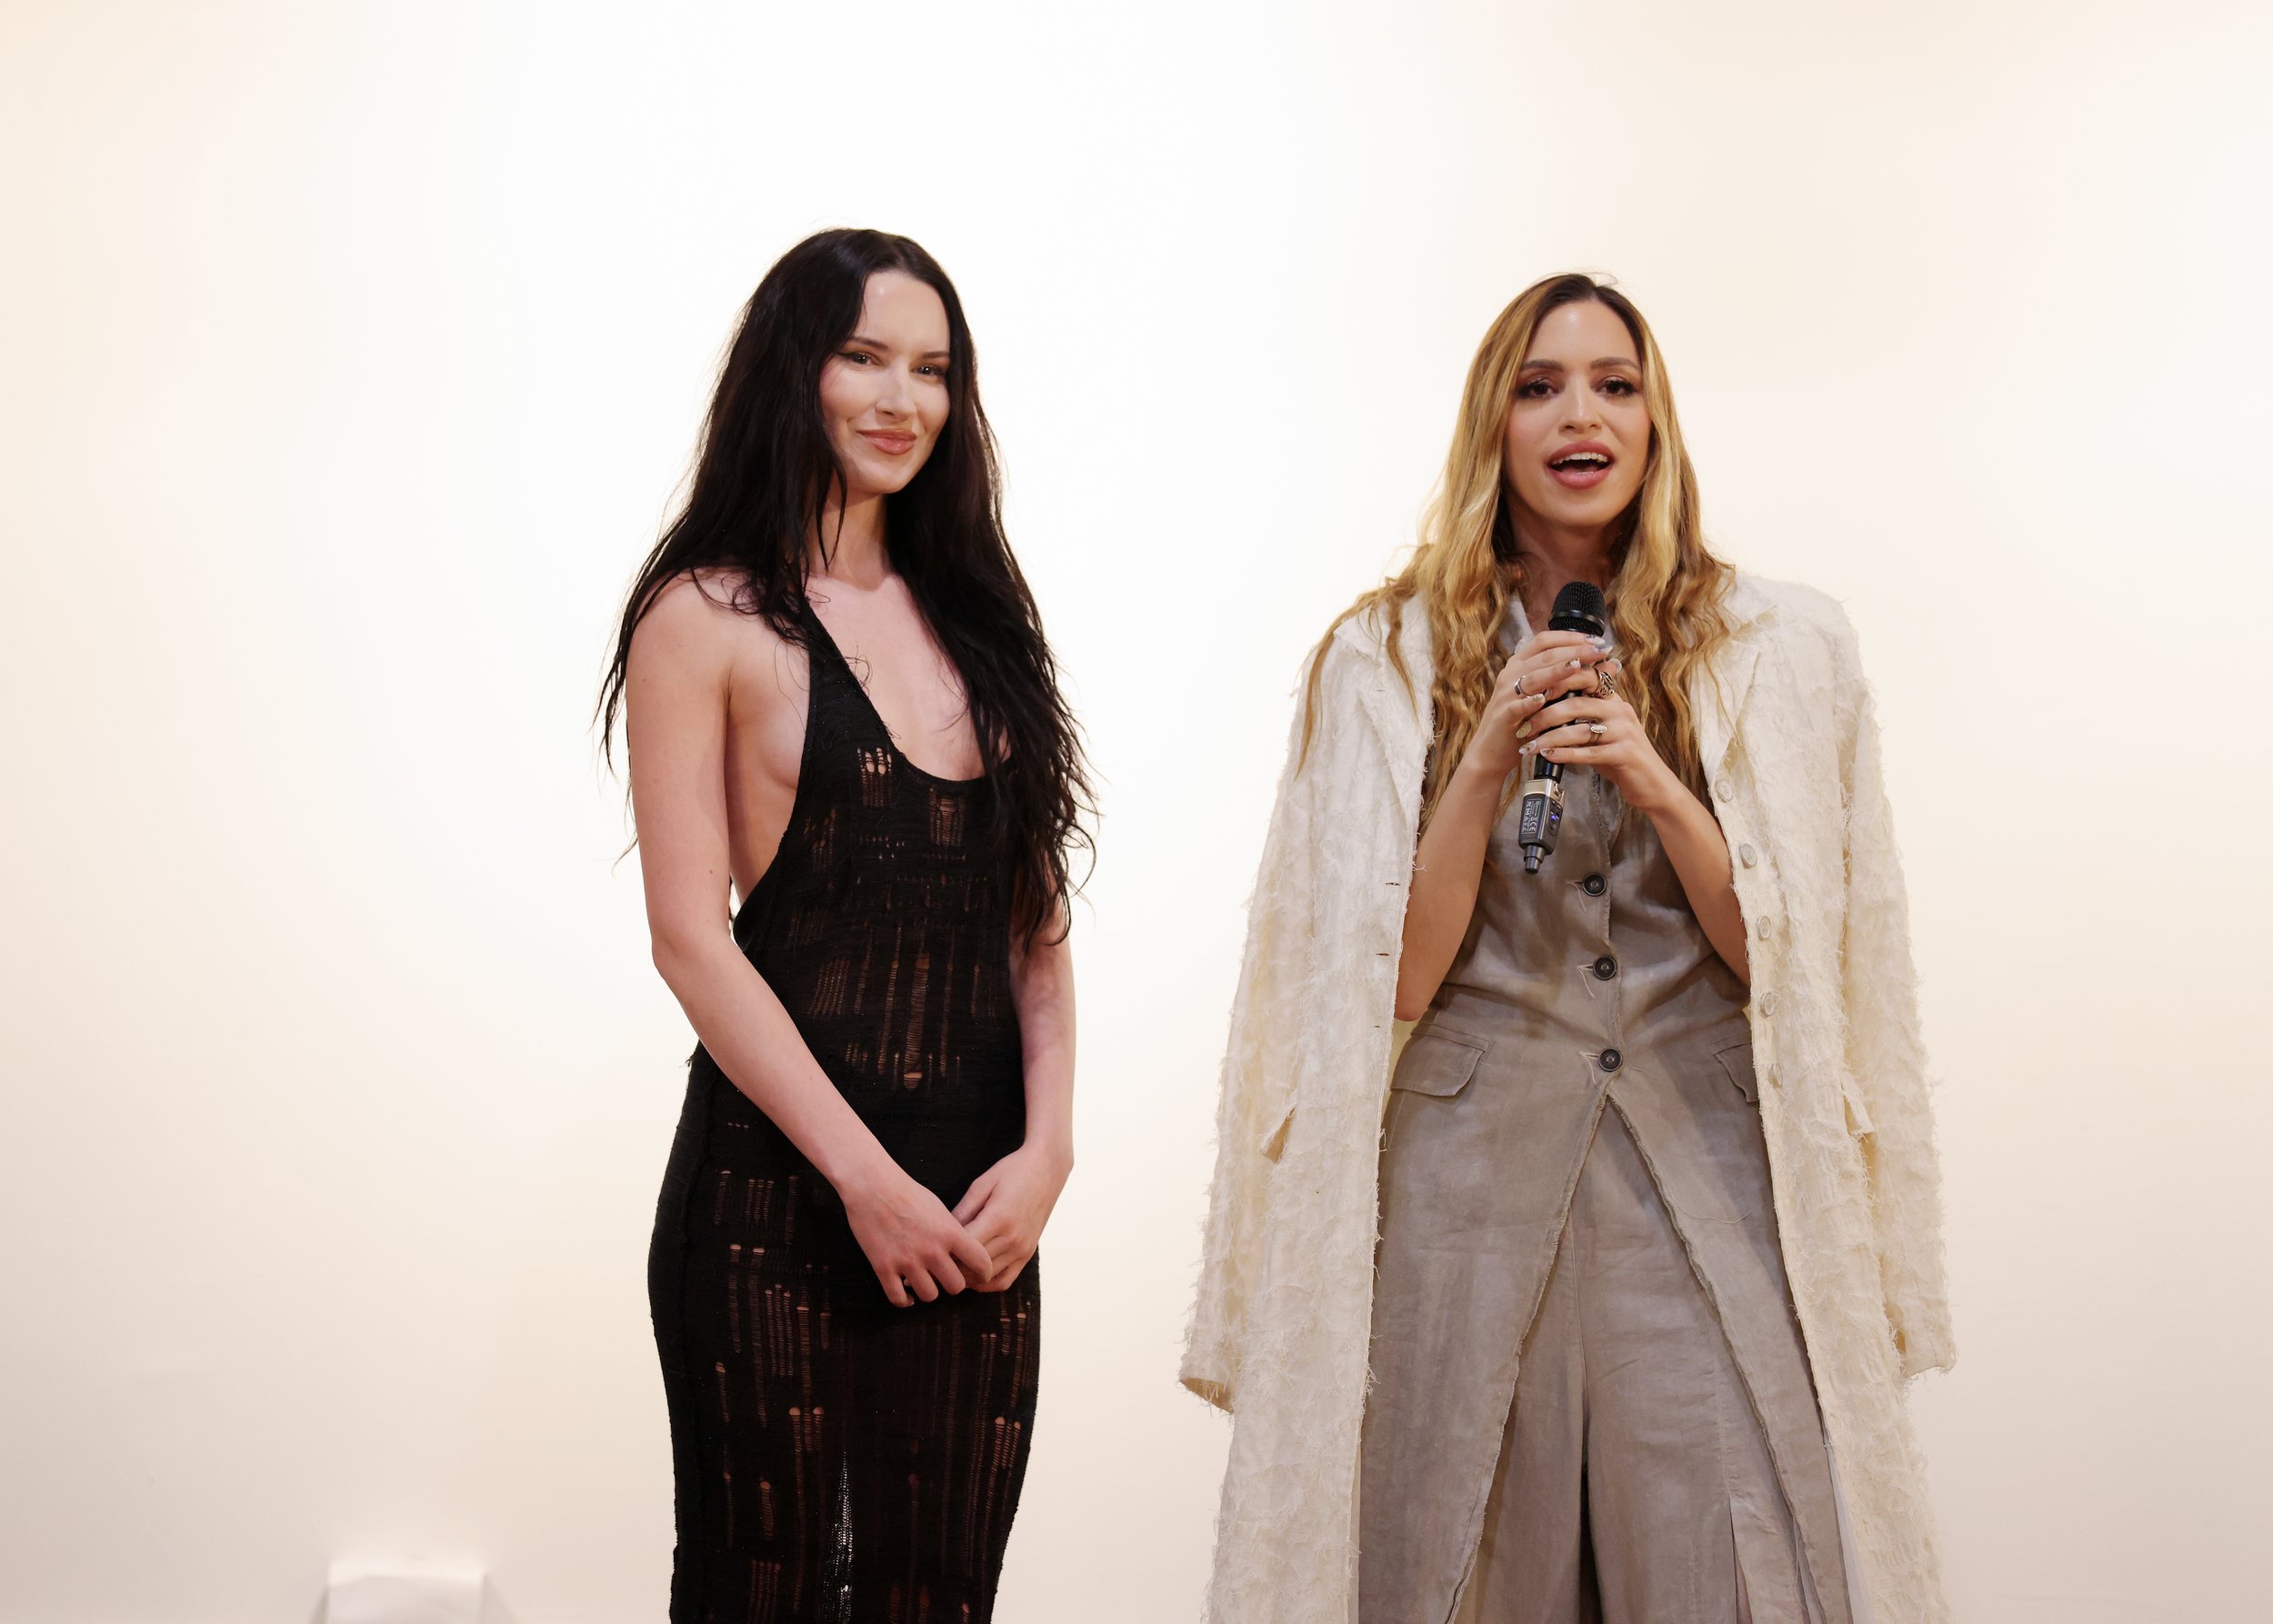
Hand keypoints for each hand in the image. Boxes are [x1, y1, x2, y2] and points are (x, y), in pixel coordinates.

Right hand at [838, 1155, 994, 1307]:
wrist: (872, 1185)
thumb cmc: (907, 1192)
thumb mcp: (939, 1208)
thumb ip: (952, 1232)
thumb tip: (964, 1254)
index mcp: (950, 1233)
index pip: (981, 1263)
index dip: (983, 1272)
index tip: (979, 1275)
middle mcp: (932, 1250)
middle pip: (955, 1286)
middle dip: (953, 1284)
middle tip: (946, 1278)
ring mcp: (907, 1261)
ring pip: (929, 1296)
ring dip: (928, 1291)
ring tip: (924, 1281)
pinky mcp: (884, 1267)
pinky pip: (898, 1298)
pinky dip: (904, 1300)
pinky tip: (906, 1293)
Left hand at [951, 1141, 1071, 1293]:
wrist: (1047, 1170)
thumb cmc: (1012, 1171)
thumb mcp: (982, 1184)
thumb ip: (963, 1211)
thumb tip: (943, 1233)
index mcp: (998, 1219)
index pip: (965, 1249)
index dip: (945, 1252)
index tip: (931, 1248)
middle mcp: (1012, 1238)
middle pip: (973, 1266)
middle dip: (952, 1266)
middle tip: (936, 1259)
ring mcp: (1022, 1249)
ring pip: (987, 1278)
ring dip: (967, 1276)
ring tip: (952, 1265)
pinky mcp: (1028, 1254)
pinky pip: (1004, 1281)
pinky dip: (986, 1283)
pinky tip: (974, 1272)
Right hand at [1459, 631, 1613, 784]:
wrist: (1492, 749)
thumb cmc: (1524, 720)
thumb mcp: (1546, 695)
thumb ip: (1570, 678)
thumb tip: (1609, 665)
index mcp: (1520, 664)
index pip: (1545, 641)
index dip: (1570, 637)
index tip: (1595, 640)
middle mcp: (1511, 674)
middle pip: (1544, 655)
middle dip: (1573, 651)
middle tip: (1598, 651)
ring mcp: (1506, 695)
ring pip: (1533, 677)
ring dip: (1556, 671)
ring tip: (1577, 666)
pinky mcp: (1504, 716)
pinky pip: (1517, 706)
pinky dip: (1530, 702)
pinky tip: (1543, 699)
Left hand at [1517, 677, 1682, 814]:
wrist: (1652, 784)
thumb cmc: (1621, 757)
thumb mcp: (1604, 729)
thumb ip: (1583, 715)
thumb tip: (1547, 705)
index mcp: (1614, 701)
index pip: (1584, 678)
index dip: (1556, 683)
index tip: (1531, 693)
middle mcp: (1620, 711)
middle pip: (1576, 703)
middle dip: (1545, 714)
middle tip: (1523, 725)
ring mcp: (1624, 732)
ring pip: (1578, 730)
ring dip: (1549, 737)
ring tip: (1529, 746)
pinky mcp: (1624, 754)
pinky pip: (1588, 752)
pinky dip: (1564, 754)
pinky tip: (1547, 756)